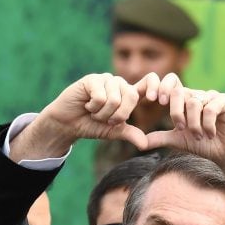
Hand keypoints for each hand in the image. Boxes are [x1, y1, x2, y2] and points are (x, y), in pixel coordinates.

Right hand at [9, 73, 179, 161]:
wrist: (67, 124)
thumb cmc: (91, 126)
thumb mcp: (112, 132)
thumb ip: (129, 134)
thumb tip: (145, 145)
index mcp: (128, 94)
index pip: (149, 82)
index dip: (155, 87)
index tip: (157, 100)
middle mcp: (119, 84)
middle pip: (131, 96)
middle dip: (118, 115)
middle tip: (105, 119)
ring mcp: (106, 80)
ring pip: (114, 99)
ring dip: (102, 113)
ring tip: (94, 112)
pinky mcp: (92, 79)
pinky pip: (101, 97)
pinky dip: (93, 107)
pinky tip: (86, 105)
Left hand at [144, 87, 224, 180]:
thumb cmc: (203, 145)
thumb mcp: (178, 141)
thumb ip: (160, 138)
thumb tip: (139, 143)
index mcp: (184, 100)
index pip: (171, 84)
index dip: (161, 88)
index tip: (155, 102)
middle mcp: (197, 95)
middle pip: (178, 92)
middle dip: (175, 112)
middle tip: (181, 128)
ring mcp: (212, 96)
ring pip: (193, 102)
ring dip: (193, 124)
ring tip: (199, 137)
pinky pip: (210, 108)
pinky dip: (207, 124)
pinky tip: (210, 134)